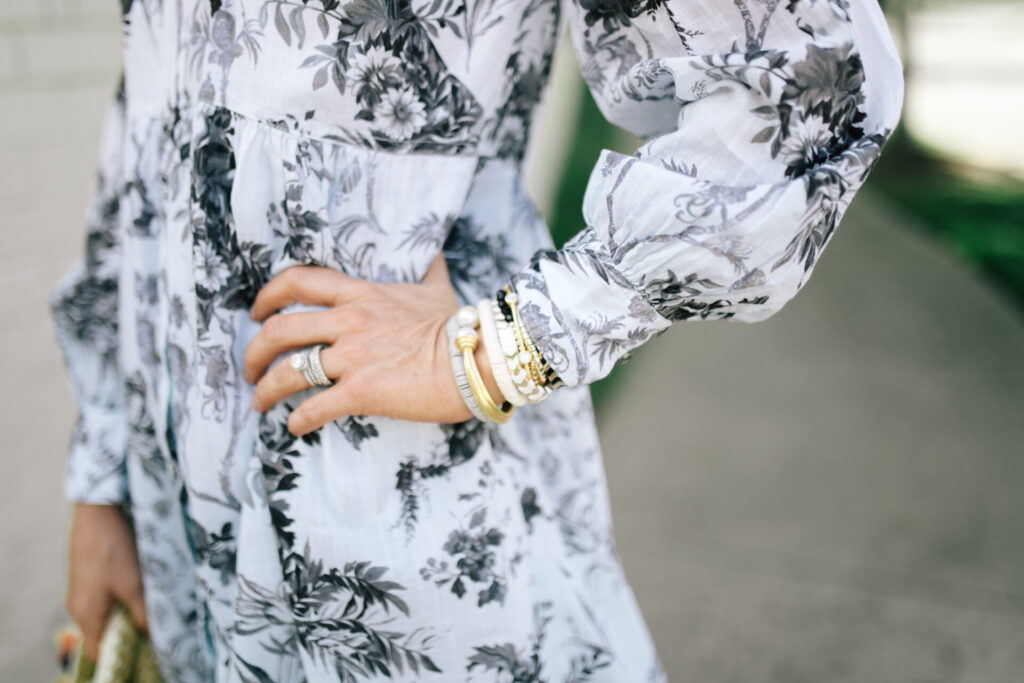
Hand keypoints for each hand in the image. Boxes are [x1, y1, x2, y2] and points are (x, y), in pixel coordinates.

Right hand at [66, 503, 147, 661]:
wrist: (97, 511)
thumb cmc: (114, 549)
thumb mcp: (134, 585)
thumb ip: (143, 614)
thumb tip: (154, 638)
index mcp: (87, 616)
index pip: (98, 652)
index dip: (120, 654)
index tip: (143, 649)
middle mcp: (78, 607)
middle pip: (102, 633)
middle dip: (126, 632)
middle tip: (152, 625)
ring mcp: (80, 591)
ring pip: (104, 613)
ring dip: (124, 611)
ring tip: (148, 602)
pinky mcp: (86, 576)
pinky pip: (102, 597)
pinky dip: (118, 597)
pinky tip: (137, 583)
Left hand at [244, 251, 503, 434]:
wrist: (477, 361)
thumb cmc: (460, 326)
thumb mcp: (438, 290)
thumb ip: (430, 271)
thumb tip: (437, 253)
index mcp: (360, 294)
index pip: (298, 280)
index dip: (267, 295)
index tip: (256, 311)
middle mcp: (348, 322)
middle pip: (278, 329)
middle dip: (253, 351)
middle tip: (250, 368)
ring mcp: (352, 357)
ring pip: (288, 371)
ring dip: (264, 389)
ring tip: (259, 402)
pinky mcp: (360, 392)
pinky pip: (313, 408)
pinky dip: (296, 420)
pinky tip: (294, 427)